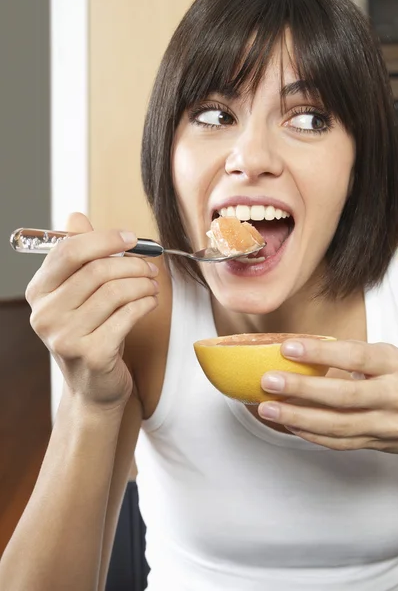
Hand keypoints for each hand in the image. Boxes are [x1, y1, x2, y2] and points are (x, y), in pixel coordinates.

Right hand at [25, 213, 158, 408]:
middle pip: (96, 271)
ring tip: (152, 286)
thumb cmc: (90, 333)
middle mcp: (45, 314)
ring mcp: (65, 337)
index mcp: (38, 292)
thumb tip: (76, 217)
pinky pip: (127, 316)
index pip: (68, 251)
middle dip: (132, 264)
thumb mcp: (80, 294)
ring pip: (114, 292)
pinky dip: (145, 304)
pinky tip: (150, 303)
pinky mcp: (91, 354)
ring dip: (142, 284)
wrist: (93, 386)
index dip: (105, 239)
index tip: (131, 238)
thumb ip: (78, 256)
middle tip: (151, 267)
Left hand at [258, 338, 397, 452]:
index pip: (355, 357)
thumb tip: (302, 348)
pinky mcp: (378, 444)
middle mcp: (393, 396)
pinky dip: (311, 434)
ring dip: (298, 417)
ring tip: (268, 408)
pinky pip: (340, 442)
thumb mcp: (386, 358)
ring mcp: (386, 424)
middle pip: (344, 395)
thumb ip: (352, 353)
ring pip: (338, 425)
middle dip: (302, 388)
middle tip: (269, 380)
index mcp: (394, 365)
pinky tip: (289, 423)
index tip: (288, 348)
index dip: (320, 353)